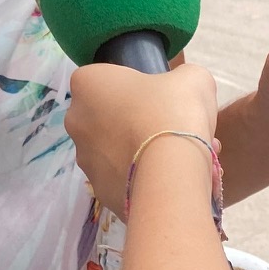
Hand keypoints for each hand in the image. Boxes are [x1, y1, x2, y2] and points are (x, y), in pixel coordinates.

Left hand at [66, 61, 219, 217]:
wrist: (172, 171)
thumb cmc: (174, 111)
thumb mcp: (192, 79)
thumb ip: (181, 78)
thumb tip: (181, 92)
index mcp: (88, 84)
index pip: (105, 80)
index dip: (135, 88)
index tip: (158, 98)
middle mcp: (76, 120)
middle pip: (111, 117)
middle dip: (140, 123)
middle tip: (174, 128)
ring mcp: (85, 159)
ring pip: (118, 151)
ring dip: (145, 151)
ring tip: (184, 156)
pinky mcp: (100, 190)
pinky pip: (125, 179)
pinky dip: (145, 177)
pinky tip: (175, 178)